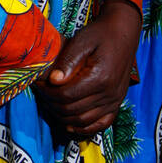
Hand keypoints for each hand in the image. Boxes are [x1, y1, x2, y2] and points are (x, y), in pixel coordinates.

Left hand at [35, 0, 140, 139]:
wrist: (123, 33)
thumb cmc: (100, 34)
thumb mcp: (82, 41)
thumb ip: (68, 61)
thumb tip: (54, 80)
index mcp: (100, 78)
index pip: (67, 96)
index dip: (48, 93)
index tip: (38, 83)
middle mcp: (109, 94)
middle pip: (73, 110)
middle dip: (52, 104)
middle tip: (41, 92)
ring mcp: (114, 101)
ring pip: (83, 121)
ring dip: (63, 116)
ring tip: (50, 103)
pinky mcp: (116, 104)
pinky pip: (100, 125)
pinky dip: (84, 129)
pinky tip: (69, 124)